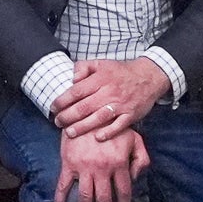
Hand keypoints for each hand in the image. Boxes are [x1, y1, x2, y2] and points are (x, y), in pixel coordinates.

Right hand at [53, 125, 147, 201]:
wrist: (86, 111)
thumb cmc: (112, 126)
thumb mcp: (134, 138)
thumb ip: (141, 158)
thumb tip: (136, 178)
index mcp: (119, 163)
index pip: (124, 191)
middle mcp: (102, 168)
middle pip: (104, 199)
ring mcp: (84, 167)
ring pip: (85, 197)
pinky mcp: (68, 164)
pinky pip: (63, 185)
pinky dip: (60, 199)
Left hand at [55, 54, 170, 140]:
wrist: (148, 77)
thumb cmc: (121, 72)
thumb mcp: (101, 63)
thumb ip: (84, 67)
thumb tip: (72, 79)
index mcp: (100, 79)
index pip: (77, 91)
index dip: (63, 100)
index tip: (54, 107)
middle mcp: (109, 91)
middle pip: (85, 106)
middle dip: (68, 116)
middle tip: (58, 122)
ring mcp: (121, 104)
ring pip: (99, 118)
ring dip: (83, 127)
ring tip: (69, 133)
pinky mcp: (131, 115)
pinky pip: (119, 125)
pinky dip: (109, 132)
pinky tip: (98, 138)